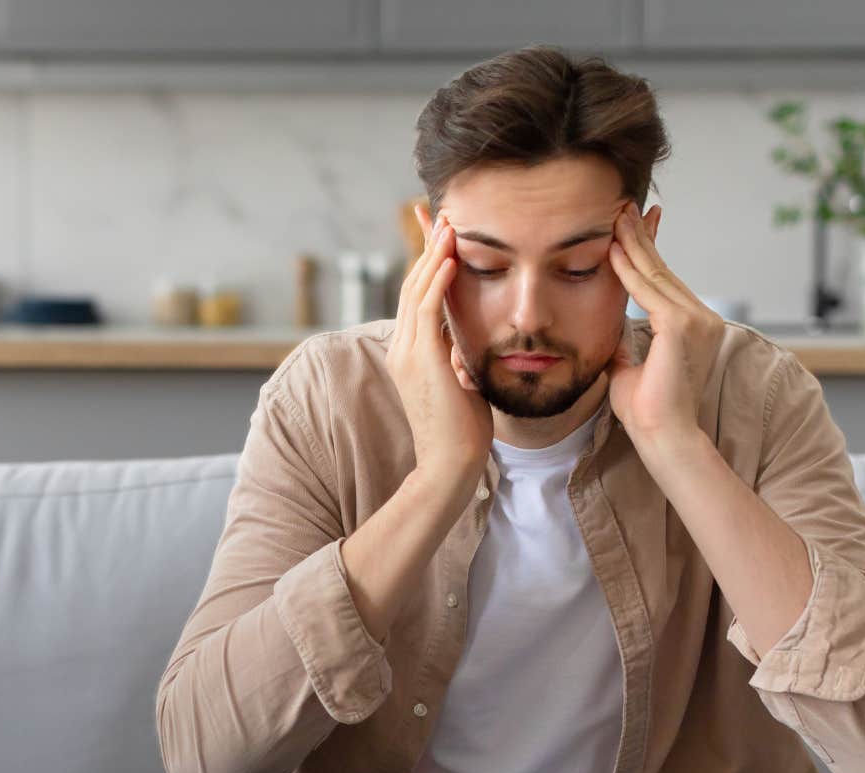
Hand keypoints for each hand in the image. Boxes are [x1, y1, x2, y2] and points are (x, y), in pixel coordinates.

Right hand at [389, 203, 493, 487]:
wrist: (450, 465)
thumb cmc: (462, 433)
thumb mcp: (459, 384)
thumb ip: (455, 359)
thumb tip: (462, 346)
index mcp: (411, 352)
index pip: (417, 296)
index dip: (427, 263)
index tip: (439, 235)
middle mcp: (403, 346)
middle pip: (412, 284)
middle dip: (428, 247)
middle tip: (442, 214)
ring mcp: (408, 351)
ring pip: (417, 289)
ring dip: (434, 253)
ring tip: (448, 223)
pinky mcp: (421, 357)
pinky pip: (428, 307)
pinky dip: (438, 278)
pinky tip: (451, 256)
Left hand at [606, 201, 722, 450]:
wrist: (663, 435)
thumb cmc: (647, 411)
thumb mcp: (631, 367)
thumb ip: (626, 345)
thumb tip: (612, 332)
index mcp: (694, 325)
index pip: (666, 280)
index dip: (648, 252)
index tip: (633, 227)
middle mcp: (702, 317)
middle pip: (662, 270)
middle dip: (640, 237)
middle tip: (622, 207)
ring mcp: (696, 319)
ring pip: (656, 273)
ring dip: (632, 243)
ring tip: (614, 216)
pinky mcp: (682, 324)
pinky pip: (647, 289)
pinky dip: (627, 269)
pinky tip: (611, 249)